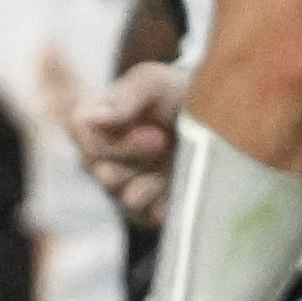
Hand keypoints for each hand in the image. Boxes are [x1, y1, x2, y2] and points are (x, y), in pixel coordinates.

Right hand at [73, 59, 187, 224]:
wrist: (218, 114)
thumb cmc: (177, 91)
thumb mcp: (155, 82)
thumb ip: (126, 97)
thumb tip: (90, 117)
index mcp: (95, 124)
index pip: (83, 139)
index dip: (118, 143)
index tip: (157, 135)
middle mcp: (104, 157)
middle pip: (102, 173)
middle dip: (135, 161)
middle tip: (166, 144)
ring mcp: (125, 183)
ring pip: (124, 198)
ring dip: (152, 186)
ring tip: (173, 170)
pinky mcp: (149, 204)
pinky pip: (146, 218)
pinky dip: (163, 208)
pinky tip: (179, 194)